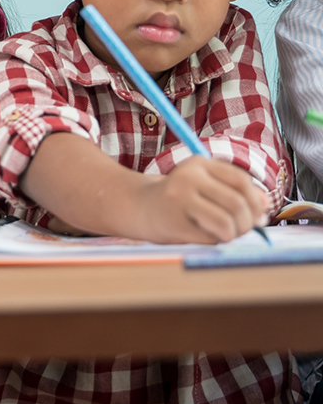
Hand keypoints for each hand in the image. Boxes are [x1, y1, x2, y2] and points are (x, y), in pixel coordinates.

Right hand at [138, 156, 269, 244]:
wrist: (139, 207)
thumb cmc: (180, 199)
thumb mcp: (206, 187)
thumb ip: (236, 192)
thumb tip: (265, 205)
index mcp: (199, 163)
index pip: (241, 180)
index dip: (255, 202)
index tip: (256, 217)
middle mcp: (188, 176)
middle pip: (237, 203)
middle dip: (246, 223)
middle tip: (240, 231)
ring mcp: (179, 197)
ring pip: (227, 222)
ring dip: (232, 234)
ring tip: (224, 234)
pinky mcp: (174, 220)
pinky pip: (211, 237)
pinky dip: (215, 241)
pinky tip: (203, 234)